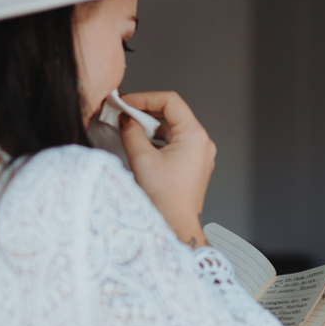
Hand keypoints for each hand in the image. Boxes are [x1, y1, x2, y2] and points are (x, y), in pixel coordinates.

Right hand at [118, 91, 214, 247]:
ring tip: (128, 128)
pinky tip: (139, 144)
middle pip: (173, 114)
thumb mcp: (142, 160)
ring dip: (150, 126)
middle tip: (123, 113)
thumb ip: (131, 132)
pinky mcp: (193, 165)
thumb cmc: (165, 200)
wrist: (175, 228)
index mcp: (195, 136)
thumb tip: (126, 119)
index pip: (171, 102)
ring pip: (173, 129)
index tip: (126, 102)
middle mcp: (201, 143)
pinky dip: (157, 140)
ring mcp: (199, 154)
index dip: (145, 98)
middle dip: (146, 111)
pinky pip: (175, 143)